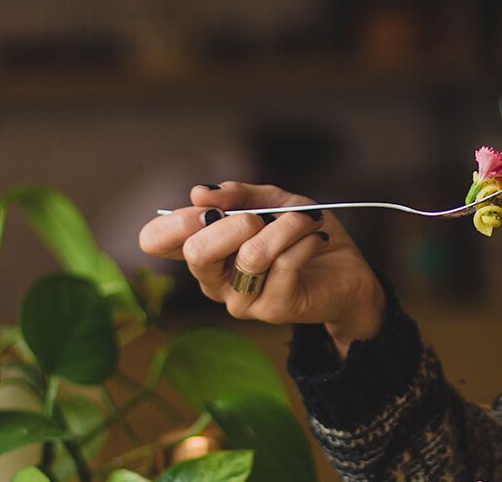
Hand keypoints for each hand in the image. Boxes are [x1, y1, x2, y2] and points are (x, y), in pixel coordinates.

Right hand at [138, 181, 385, 354]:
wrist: (346, 271)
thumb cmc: (301, 234)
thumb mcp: (271, 201)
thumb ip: (238, 194)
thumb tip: (200, 193)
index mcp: (203, 251)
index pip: (155, 241)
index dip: (174, 220)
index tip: (207, 207)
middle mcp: (213, 280)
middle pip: (196, 252)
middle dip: (233, 222)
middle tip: (260, 216)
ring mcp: (241, 300)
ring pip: (251, 255)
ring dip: (285, 227)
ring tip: (305, 220)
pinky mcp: (273, 310)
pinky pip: (285, 264)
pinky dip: (305, 240)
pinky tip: (316, 238)